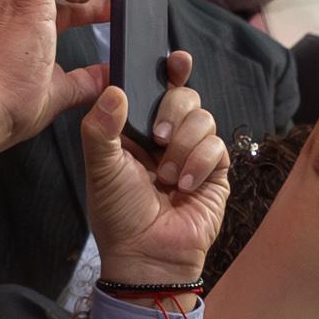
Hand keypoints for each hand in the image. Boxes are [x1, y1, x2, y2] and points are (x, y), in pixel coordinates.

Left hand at [83, 49, 230, 290]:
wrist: (146, 256)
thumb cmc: (119, 215)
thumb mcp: (101, 168)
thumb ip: (101, 128)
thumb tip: (114, 89)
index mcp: (137, 129)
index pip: (156, 88)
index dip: (169, 70)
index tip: (174, 61)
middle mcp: (168, 136)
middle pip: (185, 95)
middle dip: (173, 111)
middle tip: (158, 137)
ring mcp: (193, 152)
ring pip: (204, 118)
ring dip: (184, 145)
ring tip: (166, 177)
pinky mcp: (216, 171)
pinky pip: (217, 146)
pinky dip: (199, 163)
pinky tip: (184, 185)